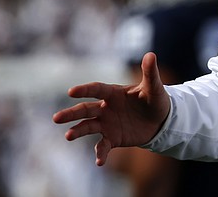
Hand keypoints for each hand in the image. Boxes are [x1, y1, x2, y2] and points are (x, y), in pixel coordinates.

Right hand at [52, 52, 170, 165]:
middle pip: (85, 109)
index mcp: (114, 93)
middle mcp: (106, 108)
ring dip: (77, 131)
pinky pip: (103, 146)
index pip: (97, 89)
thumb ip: (150, 72)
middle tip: (56, 118)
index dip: (85, 90)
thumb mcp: (154, 87)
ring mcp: (107, 123)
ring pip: (88, 127)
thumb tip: (150, 54)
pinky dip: (100, 153)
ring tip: (68, 136)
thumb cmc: (155, 99)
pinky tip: (99, 162)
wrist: (161, 120)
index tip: (71, 92)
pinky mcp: (112, 138)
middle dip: (71, 113)